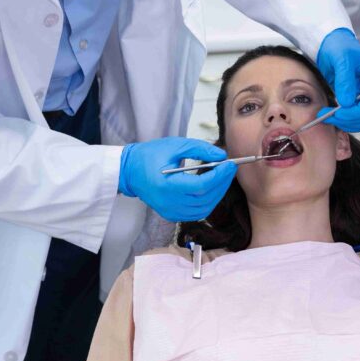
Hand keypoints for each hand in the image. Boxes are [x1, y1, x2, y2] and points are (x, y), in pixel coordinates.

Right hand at [118, 137, 235, 221]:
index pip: (201, 186)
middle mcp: (168, 202)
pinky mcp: (171, 214)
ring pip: (203, 209)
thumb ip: (199, 149)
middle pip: (205, 199)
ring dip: (217, 194)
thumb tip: (221, 156)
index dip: (219, 177)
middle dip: (222, 183)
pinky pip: (196, 213)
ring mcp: (169, 211)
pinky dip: (207, 202)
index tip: (230, 164)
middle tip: (230, 169)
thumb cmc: (150, 155)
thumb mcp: (175, 145)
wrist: (129, 171)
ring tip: (222, 178)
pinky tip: (211, 189)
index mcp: (166, 185)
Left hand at [316, 27, 359, 131]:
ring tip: (327, 116)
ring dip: (346, 123)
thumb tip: (347, 103)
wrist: (333, 46)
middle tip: (328, 116)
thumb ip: (345, 80)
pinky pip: (356, 118)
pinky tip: (331, 115)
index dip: (357, 112)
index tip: (337, 113)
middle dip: (349, 119)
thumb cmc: (339, 47)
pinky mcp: (359, 101)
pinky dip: (344, 121)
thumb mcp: (341, 58)